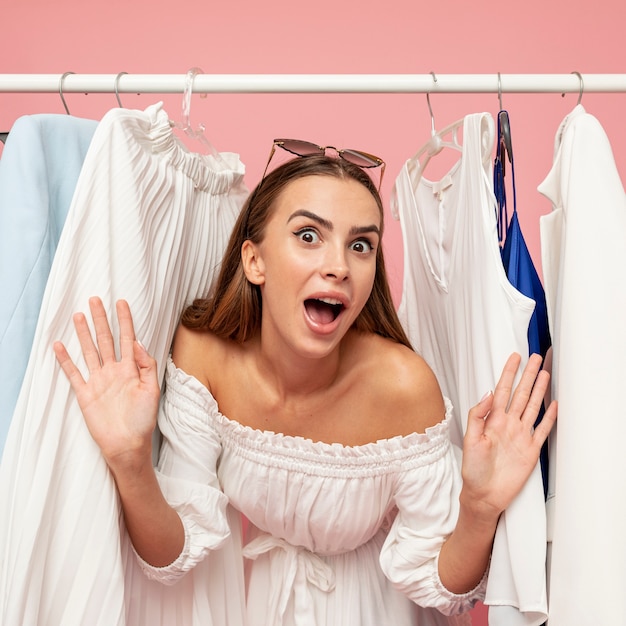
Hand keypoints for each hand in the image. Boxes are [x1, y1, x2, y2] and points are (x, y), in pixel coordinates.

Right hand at [53, 297, 160, 471]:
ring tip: (78, 316)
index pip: (128, 339)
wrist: (127, 444)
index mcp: (131, 369)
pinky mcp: (85, 394)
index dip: (125, 321)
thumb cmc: (143, 419)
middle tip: (95, 300)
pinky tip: (59, 345)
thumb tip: (138, 342)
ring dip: (83, 334)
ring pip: (89, 351)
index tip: (122, 303)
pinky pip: (74, 373)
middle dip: (101, 320)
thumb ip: (146, 365)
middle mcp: (114, 371)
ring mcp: (98, 381)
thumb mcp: (152, 390)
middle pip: (106, 340)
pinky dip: (66, 360)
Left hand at [460, 352, 556, 521]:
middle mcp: (508, 424)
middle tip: (535, 358)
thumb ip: (478, 415)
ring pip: (533, 407)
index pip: (503, 391)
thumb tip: (488, 393)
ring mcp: (521, 436)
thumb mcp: (470, 439)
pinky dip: (550, 417)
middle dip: (528, 376)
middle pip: (521, 394)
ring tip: (545, 374)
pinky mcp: (531, 450)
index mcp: (493, 420)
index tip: (514, 358)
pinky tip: (554, 404)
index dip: (508, 374)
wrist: (484, 494)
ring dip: (539, 391)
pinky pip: (543, 430)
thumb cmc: (473, 469)